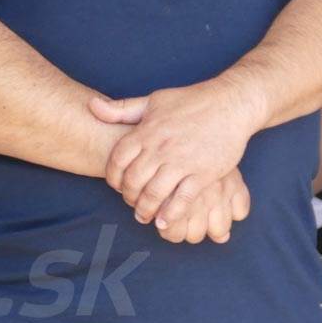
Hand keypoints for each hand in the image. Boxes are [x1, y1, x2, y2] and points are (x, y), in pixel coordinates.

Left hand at [91, 77, 265, 228]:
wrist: (230, 104)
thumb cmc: (190, 101)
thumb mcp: (153, 100)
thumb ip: (121, 108)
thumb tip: (91, 106)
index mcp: (147, 130)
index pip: (117, 160)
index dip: (113, 177)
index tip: (116, 185)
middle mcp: (161, 147)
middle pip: (133, 180)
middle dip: (128, 197)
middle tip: (131, 203)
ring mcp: (182, 161)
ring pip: (154, 194)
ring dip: (145, 210)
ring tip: (144, 216)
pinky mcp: (203, 173)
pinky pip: (182, 200)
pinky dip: (170, 214)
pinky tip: (164, 222)